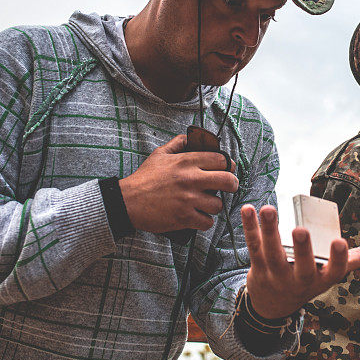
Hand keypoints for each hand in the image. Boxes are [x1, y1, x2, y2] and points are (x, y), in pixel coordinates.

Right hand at [118, 134, 237, 232]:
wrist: (127, 201)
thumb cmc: (144, 178)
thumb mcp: (159, 154)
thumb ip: (178, 143)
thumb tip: (192, 137)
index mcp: (187, 161)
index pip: (221, 160)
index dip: (229, 165)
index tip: (228, 170)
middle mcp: (191, 179)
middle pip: (228, 181)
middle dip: (232, 185)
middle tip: (229, 187)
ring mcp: (188, 199)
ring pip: (219, 205)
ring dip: (214, 206)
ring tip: (207, 204)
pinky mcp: (184, 217)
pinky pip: (207, 222)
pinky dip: (204, 221)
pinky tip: (198, 217)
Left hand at [241, 204, 359, 318]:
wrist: (273, 305)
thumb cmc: (308, 280)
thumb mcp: (332, 274)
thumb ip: (356, 261)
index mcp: (322, 278)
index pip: (334, 271)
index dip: (338, 259)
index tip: (340, 243)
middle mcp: (300, 279)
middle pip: (300, 265)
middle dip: (301, 248)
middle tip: (301, 230)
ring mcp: (276, 274)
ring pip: (271, 254)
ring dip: (269, 231)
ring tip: (269, 209)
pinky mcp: (257, 267)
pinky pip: (252, 247)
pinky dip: (249, 227)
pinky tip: (248, 209)